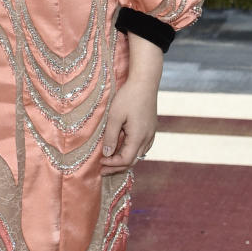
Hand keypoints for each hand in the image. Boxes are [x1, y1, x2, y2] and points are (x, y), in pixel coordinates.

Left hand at [100, 34, 162, 172]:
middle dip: (117, 166)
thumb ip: (111, 137)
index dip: (112, 164)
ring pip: (139, 154)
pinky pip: (143, 146)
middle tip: (102, 168)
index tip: (99, 161)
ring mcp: (151, 133)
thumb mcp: (115, 116)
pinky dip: (131, 151)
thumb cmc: (128, 96)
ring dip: (124, 159)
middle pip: (133, 161)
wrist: (145, 82)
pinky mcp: (151, 128)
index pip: (125, 160)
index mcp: (138, 137)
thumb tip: (107, 154)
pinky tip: (122, 148)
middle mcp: (147, 138)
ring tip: (110, 160)